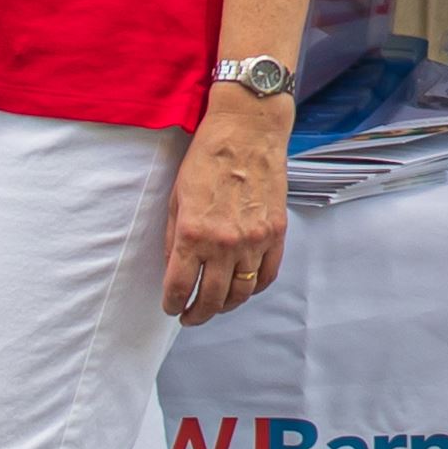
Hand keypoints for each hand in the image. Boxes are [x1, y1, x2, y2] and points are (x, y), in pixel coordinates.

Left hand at [165, 112, 287, 326]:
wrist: (247, 132)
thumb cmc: (207, 159)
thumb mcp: (176, 198)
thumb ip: (173, 238)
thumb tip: (174, 268)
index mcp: (193, 234)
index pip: (179, 286)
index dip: (172, 304)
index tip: (171, 307)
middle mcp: (224, 243)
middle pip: (210, 298)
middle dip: (197, 314)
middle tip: (190, 316)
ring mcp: (254, 240)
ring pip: (241, 292)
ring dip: (225, 306)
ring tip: (215, 306)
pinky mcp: (276, 233)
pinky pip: (267, 275)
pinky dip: (255, 288)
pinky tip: (244, 288)